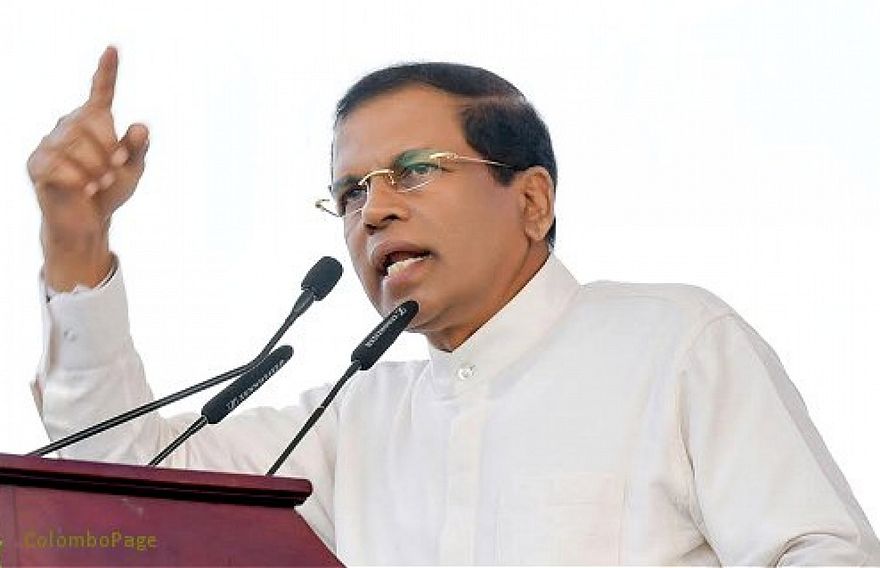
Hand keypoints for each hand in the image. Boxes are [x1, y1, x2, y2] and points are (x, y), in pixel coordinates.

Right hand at [27, 46, 149, 290]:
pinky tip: (85, 190)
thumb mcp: (132, 171)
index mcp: (94, 123)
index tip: (113, 49)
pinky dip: (77, 179)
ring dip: (94, 167)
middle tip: (116, 168)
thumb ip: (137, 149)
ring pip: (73, 144)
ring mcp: (49, 144)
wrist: (87, 223)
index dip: (107, 71)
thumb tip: (141, 126)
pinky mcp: (36, 164)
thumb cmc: (109, 192)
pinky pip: (58, 164)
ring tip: (101, 183)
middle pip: (89, 123)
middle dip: (108, 148)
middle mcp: (68, 126)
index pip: (101, 92)